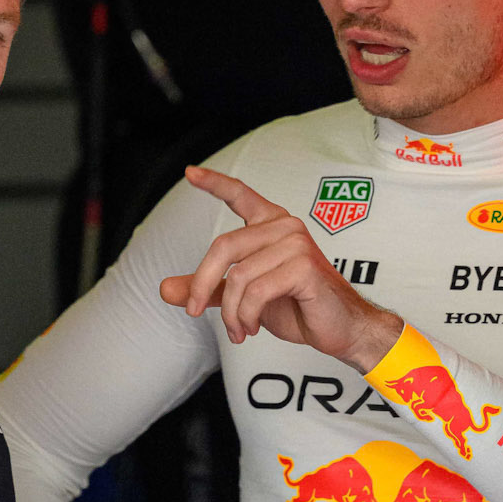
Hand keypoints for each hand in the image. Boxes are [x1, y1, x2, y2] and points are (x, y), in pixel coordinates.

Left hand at [160, 167, 401, 371]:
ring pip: (238, 276)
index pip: (240, 195)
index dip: (214, 183)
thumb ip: (209, 289)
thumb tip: (163, 289)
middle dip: (201, 284)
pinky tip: (252, 328)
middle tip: (192, 311)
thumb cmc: (297, 306)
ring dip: (230, 312)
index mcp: (271, 225)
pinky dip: (245, 317)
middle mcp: (284, 227)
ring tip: (237, 329)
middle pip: (223, 246)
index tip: (190, 172)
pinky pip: (256, 292)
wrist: (339, 329)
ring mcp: (296, 244)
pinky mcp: (303, 267)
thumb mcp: (243, 296)